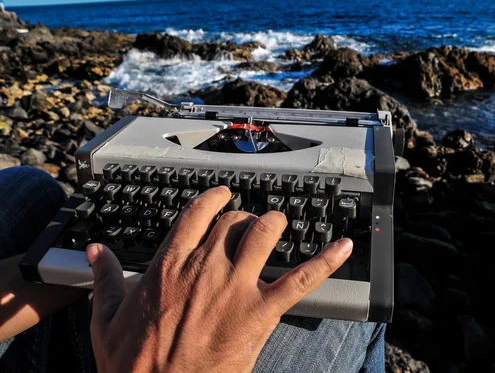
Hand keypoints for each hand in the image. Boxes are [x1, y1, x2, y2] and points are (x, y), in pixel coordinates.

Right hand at [87, 186, 352, 371]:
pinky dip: (326, 261)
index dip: (214, 199)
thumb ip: (104, 279)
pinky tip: (343, 247)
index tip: (222, 195)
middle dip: (243, 218)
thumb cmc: (134, 365)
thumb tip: (94, 252)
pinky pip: (301, 279)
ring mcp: (235, 288)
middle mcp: (205, 268)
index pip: (197, 215)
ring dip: (274, 224)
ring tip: (279, 223)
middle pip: (233, 222)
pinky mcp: (260, 313)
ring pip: (263, 234)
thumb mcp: (106, 319)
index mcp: (169, 265)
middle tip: (248, 224)